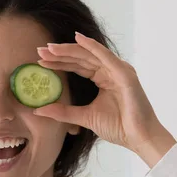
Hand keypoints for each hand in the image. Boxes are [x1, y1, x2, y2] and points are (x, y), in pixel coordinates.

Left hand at [34, 31, 173, 156]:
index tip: (40, 61)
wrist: (138, 137)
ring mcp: (118, 70)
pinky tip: (77, 38)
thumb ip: (63, 112)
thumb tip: (38, 110)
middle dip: (60, 54)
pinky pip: (105, 56)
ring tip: (50, 48)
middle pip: (81, 58)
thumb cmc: (118, 127)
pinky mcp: (124, 73)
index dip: (59, 63)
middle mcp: (110, 71)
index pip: (77, 66)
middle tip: (40, 51)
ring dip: (69, 49)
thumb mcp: (84, 117)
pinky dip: (92, 46)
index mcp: (103, 79)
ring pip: (89, 55)